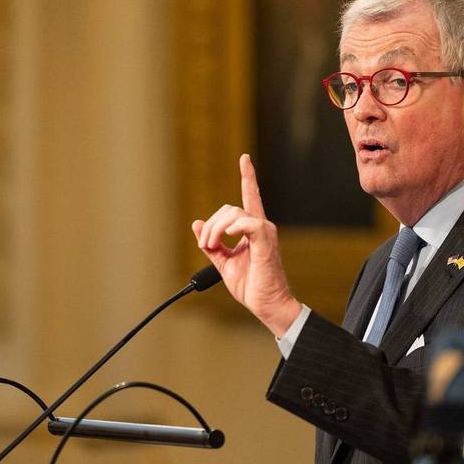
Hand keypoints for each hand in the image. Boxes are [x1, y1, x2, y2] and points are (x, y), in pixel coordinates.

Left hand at [192, 154, 301, 336]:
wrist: (266, 304)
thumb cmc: (250, 285)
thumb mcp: (223, 262)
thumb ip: (211, 244)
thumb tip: (197, 225)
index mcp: (252, 230)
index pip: (250, 197)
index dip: (248, 177)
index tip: (244, 158)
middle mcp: (261, 227)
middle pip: (229, 209)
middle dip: (210, 225)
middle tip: (206, 245)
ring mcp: (265, 233)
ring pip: (233, 214)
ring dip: (215, 230)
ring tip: (211, 247)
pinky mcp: (265, 241)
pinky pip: (247, 223)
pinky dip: (232, 227)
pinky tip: (225, 238)